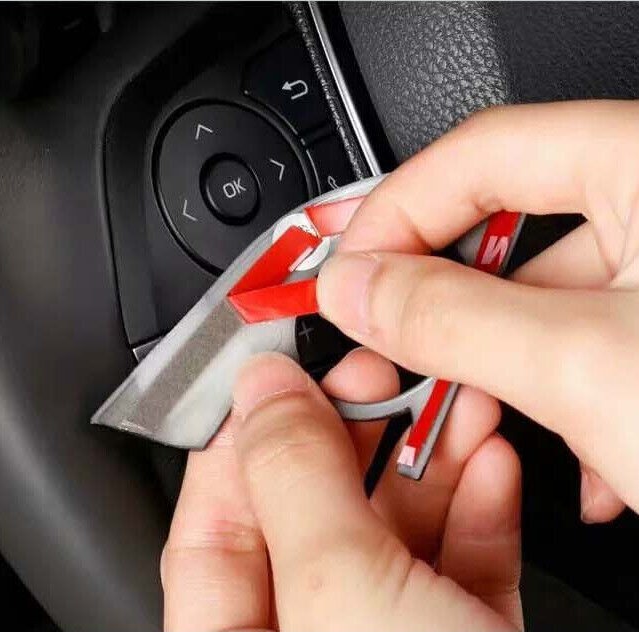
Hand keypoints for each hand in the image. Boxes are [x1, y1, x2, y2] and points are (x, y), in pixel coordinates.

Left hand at [162, 352, 521, 630]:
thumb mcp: (337, 590)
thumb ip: (295, 480)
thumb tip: (264, 389)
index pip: (210, 528)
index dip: (240, 438)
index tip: (275, 373)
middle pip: (312, 514)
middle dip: (354, 430)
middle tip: (380, 370)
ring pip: (394, 531)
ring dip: (431, 456)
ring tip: (456, 398)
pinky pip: (460, 564)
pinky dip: (478, 508)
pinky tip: (490, 462)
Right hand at [317, 100, 638, 522]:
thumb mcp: (582, 363)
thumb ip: (453, 318)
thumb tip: (357, 290)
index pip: (477, 155)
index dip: (394, 214)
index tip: (346, 276)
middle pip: (505, 237)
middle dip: (435, 311)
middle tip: (381, 354)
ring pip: (546, 305)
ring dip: (501, 373)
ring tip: (470, 422)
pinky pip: (596, 346)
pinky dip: (567, 401)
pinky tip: (583, 464)